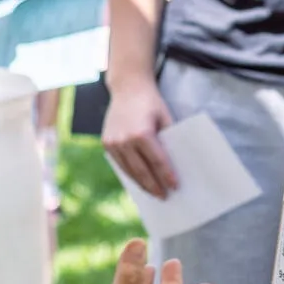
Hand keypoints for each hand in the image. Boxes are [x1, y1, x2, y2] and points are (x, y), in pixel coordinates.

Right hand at [101, 75, 177, 196]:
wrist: (128, 87)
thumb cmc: (151, 102)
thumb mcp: (165, 118)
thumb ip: (169, 139)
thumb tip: (177, 162)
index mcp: (142, 133)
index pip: (158, 161)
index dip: (167, 176)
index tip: (175, 187)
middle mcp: (125, 140)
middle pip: (142, 170)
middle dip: (154, 185)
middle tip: (164, 196)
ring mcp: (113, 142)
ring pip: (129, 170)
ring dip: (141, 183)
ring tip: (153, 193)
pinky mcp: (106, 142)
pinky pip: (120, 164)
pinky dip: (130, 173)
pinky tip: (139, 180)